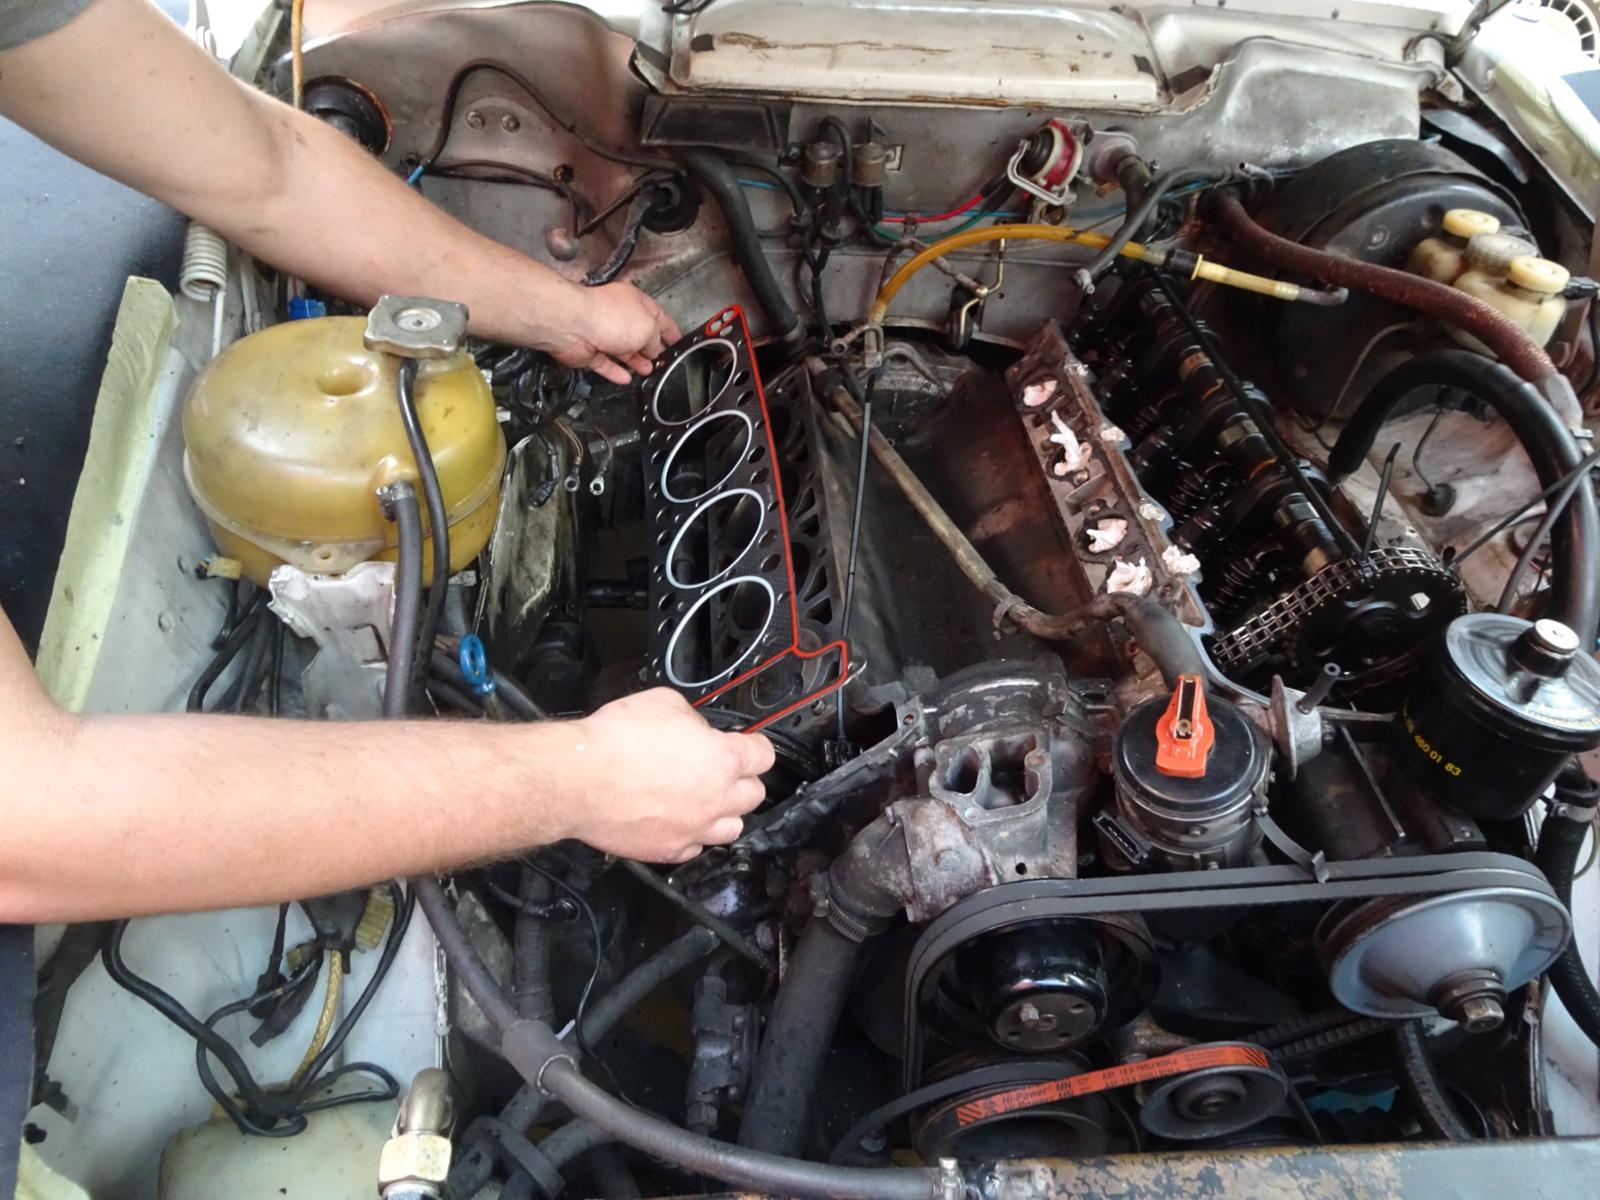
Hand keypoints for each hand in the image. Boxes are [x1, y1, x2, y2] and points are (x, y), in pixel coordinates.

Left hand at [542, 282, 680, 384]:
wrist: (573, 325)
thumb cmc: (609, 317)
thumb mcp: (647, 328)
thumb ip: (655, 341)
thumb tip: (654, 351)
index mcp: (635, 302)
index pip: (659, 316)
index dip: (671, 330)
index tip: (679, 341)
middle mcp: (618, 316)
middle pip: (639, 334)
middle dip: (652, 348)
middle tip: (663, 360)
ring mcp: (602, 333)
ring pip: (622, 350)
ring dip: (635, 361)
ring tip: (647, 371)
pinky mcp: (589, 351)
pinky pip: (605, 364)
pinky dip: (615, 372)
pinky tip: (625, 379)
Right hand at [563, 688, 774, 861]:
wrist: (578, 779)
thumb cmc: (615, 740)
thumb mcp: (663, 703)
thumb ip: (692, 719)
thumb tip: (697, 730)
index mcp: (722, 758)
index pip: (764, 756)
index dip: (755, 748)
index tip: (748, 747)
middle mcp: (716, 798)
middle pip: (754, 795)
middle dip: (742, 782)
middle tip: (722, 772)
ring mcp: (694, 829)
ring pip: (733, 829)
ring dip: (724, 814)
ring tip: (703, 801)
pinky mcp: (669, 850)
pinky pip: (696, 848)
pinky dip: (692, 836)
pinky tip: (676, 821)